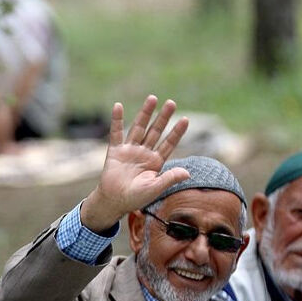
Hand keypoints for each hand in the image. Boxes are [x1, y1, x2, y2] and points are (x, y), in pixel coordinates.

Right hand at [79, 95, 189, 231]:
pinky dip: (116, 120)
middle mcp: (144, 153)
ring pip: (139, 128)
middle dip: (163, 117)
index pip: (169, 143)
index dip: (176, 132)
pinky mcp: (115, 151)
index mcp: (155, 162)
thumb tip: (187, 172)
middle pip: (155, 131)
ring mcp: (130, 150)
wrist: (114, 202)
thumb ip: (169, 178)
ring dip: (145, 114)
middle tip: (171, 103)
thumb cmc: (135, 198)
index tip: (185, 119)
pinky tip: (118, 106)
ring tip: (152, 98)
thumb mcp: (155, 188)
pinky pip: (116, 133)